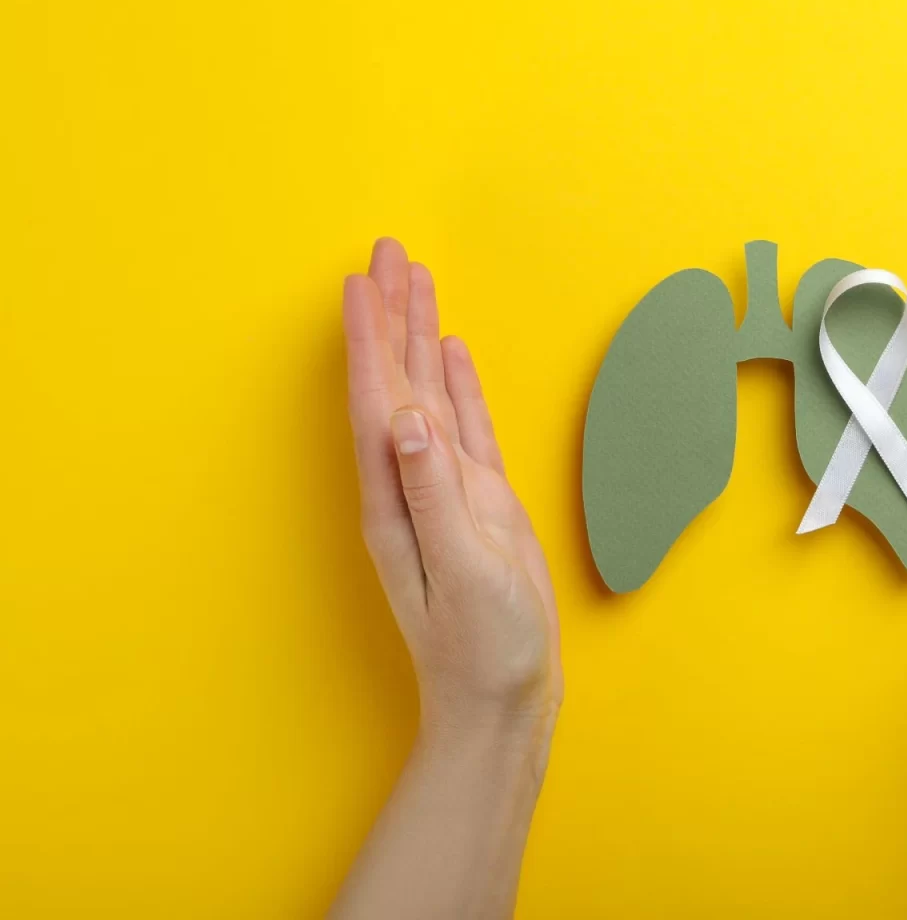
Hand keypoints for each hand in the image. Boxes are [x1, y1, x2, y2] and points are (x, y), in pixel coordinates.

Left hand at [343, 238, 560, 738]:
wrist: (503, 696)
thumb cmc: (483, 645)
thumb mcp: (462, 568)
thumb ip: (435, 492)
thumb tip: (408, 419)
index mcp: (396, 496)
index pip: (376, 398)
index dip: (369, 338)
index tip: (363, 280)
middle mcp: (410, 483)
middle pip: (394, 381)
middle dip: (389, 315)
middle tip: (388, 251)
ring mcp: (444, 490)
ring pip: (426, 393)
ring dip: (417, 336)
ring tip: (416, 280)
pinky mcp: (479, 503)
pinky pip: (463, 426)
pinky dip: (456, 384)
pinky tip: (451, 353)